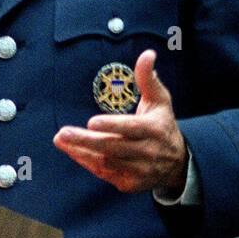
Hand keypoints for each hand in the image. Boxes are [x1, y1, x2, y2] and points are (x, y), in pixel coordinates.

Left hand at [53, 49, 187, 193]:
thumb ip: (148, 78)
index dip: (111, 126)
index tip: (91, 122)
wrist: (177, 163)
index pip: (131, 128)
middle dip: (86, 141)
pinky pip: (104, 173)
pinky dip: (87, 162)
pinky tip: (72, 151)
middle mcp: (147, 152)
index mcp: (154, 130)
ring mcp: (138, 171)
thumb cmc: (162, 124)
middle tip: (63, 133)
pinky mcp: (129, 183)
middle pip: (113, 147)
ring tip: (61, 140)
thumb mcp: (159, 100)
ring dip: (81, 152)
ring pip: (105, 162)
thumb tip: (147, 54)